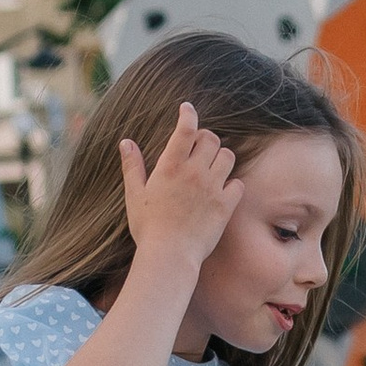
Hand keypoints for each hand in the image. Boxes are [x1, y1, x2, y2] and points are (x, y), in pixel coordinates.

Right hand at [119, 101, 242, 274]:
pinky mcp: (225, 206)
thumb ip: (132, 166)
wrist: (169, 256)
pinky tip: (223, 190)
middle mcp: (194, 172)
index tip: (187, 109)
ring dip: (221, 157)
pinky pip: (238, 184)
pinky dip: (233, 184)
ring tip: (212, 168)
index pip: (186, 128)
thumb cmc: (148, 227)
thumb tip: (126, 142)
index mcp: (170, 166)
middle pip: (211, 138)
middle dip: (206, 139)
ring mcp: (212, 188)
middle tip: (199, 148)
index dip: (188, 114)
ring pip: (228, 156)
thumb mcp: (134, 195)